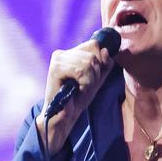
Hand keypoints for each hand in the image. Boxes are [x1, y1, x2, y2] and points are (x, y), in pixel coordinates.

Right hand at [37, 37, 114, 155]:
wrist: (64, 115)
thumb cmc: (78, 97)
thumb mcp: (97, 78)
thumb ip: (104, 64)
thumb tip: (105, 50)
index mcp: (71, 52)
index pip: (94, 45)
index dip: (99, 62)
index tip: (90, 79)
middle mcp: (62, 53)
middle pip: (93, 54)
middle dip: (95, 74)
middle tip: (84, 87)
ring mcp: (58, 59)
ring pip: (89, 62)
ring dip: (90, 80)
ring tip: (79, 89)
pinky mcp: (56, 68)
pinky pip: (81, 71)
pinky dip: (84, 83)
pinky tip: (75, 89)